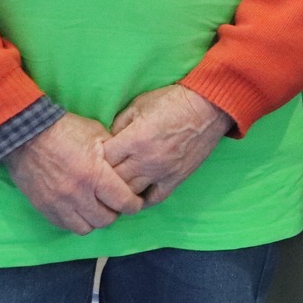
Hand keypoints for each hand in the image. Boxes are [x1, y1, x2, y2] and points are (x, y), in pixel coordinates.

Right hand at [5, 112, 145, 234]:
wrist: (26, 134)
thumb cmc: (65, 130)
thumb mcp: (98, 134)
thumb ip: (115, 153)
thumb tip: (127, 166)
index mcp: (94, 175)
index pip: (123, 202)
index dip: (134, 204)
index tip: (135, 201)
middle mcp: (77, 194)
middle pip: (105, 220)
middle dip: (115, 212)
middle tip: (115, 203)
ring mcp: (58, 203)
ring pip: (85, 228)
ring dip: (94, 220)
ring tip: (96, 207)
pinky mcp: (43, 207)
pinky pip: (64, 225)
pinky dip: (75, 221)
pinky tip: (79, 209)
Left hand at [101, 84, 231, 207]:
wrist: (209, 107)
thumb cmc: (173, 101)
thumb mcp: (140, 104)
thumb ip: (120, 123)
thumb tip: (109, 139)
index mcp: (134, 139)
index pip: (103, 159)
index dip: (94, 159)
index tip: (92, 157)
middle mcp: (145, 160)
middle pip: (112, 181)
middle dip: (102, 178)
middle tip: (98, 175)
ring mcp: (161, 172)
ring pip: (130, 194)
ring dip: (119, 192)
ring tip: (112, 189)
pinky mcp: (176, 178)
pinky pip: (154, 198)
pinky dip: (141, 201)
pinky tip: (134, 198)